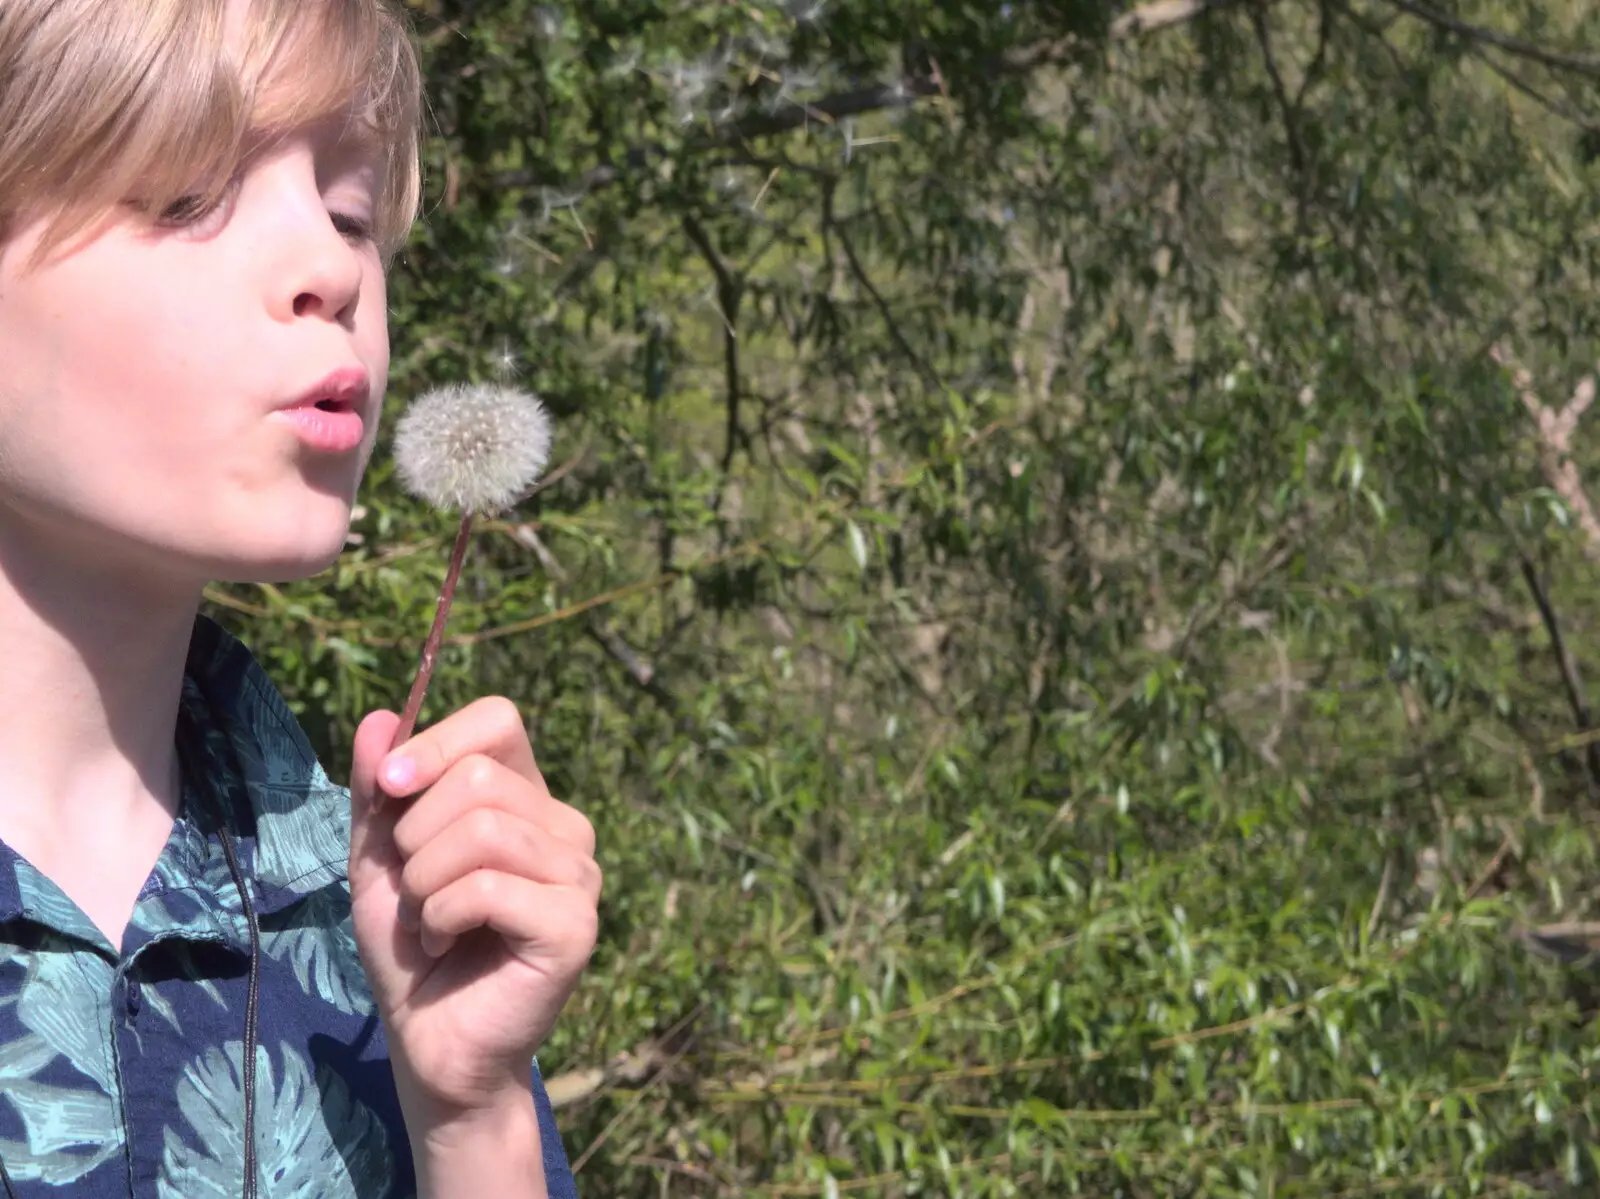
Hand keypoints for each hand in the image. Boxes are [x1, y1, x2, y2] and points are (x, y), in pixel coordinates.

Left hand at [346, 697, 600, 1123]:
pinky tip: (444, 943)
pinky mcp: (575, 924)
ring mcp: (579, 875)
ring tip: (427, 921)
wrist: (431, 1042)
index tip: (389, 788)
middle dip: (415, 836)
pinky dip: (441, 916)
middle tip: (413, 890)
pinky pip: (488, 888)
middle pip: (478, 776)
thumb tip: (379, 717)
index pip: (499, 720)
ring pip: (483, 830)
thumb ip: (380, 792)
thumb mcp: (380, 859)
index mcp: (525, 797)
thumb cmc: (412, 948)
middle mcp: (564, 827)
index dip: (437, 742)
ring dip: (424, 883)